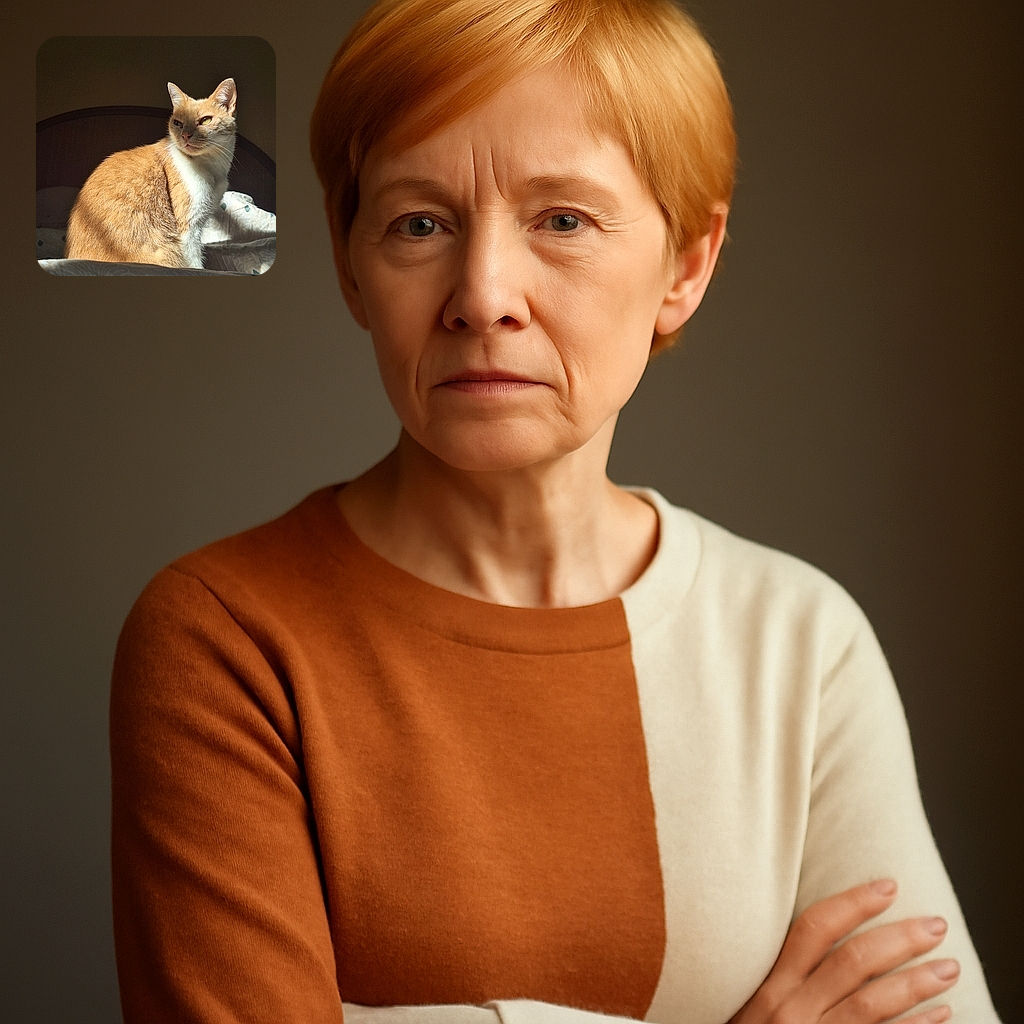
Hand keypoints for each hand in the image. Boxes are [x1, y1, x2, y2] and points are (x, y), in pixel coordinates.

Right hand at [728, 880, 959, 1023]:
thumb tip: (834, 940)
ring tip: (949, 967)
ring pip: (873, 1003)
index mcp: (772, 985)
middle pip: (852, 962)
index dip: (853, 903)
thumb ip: (785, 974)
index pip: (814, 929)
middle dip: (899, 939)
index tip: (887, 886)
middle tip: (936, 925)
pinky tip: (942, 1013)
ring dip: (917, 982)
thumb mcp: (752, 1003)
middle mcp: (792, 1009)